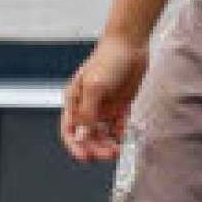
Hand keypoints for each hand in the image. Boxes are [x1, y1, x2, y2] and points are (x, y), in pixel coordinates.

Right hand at [62, 34, 148, 161]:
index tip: (84, 157)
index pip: (70, 130)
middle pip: (87, 135)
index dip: (75, 145)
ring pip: (103, 132)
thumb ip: (88, 112)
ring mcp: (105, 106)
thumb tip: (82, 134)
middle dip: (95, 147)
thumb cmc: (108, 59)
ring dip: (108, 143)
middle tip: (107, 155)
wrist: (131, 44)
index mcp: (74, 101)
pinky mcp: (121, 105)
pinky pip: (119, 125)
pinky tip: (123, 138)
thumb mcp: (95, 86)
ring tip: (117, 150)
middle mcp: (88, 106)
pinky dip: (120, 133)